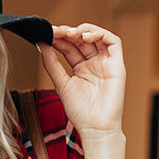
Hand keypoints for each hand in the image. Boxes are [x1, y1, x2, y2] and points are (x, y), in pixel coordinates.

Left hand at [38, 24, 125, 139]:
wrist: (95, 128)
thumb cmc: (80, 112)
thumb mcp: (61, 84)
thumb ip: (52, 64)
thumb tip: (41, 45)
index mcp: (81, 69)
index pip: (70, 47)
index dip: (59, 39)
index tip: (46, 34)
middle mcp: (94, 64)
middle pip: (82, 40)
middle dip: (68, 32)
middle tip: (55, 31)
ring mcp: (106, 63)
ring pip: (97, 37)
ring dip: (83, 30)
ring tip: (69, 33)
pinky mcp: (117, 64)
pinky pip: (113, 42)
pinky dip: (100, 34)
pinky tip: (85, 37)